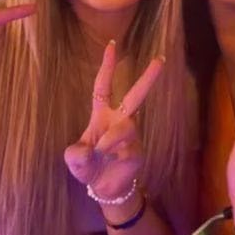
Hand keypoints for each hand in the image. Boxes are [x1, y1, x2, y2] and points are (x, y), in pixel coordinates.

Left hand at [64, 41, 163, 200]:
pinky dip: (114, 153)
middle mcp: (119, 120)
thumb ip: (75, 154)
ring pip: (127, 126)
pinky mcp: (136, 151)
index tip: (112, 45)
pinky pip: (128, 146)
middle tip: (160, 60)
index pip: (104, 86)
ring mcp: (130, 136)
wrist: (103, 189)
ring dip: (111, 138)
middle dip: (148, 78)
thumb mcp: (73, 159)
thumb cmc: (88, 166)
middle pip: (136, 95)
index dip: (107, 66)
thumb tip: (89, 150)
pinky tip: (110, 160)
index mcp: (101, 114)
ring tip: (100, 150)